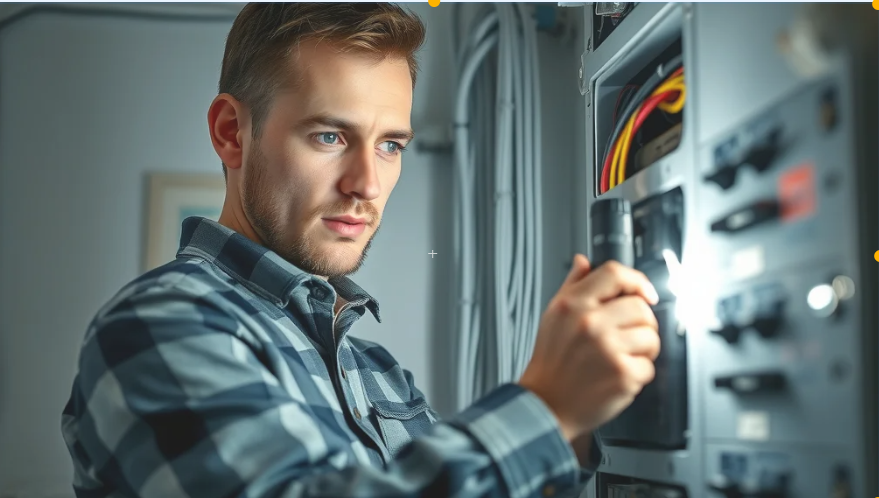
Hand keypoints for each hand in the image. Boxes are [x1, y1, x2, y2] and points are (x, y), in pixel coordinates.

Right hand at [518, 254, 660, 442]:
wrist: (545, 405)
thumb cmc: (551, 362)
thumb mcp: (553, 316)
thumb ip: (572, 285)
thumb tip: (583, 261)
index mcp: (573, 304)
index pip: (615, 274)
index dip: (637, 281)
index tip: (646, 294)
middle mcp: (591, 323)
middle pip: (641, 307)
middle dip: (641, 323)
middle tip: (627, 337)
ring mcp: (608, 349)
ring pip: (651, 337)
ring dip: (644, 350)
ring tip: (621, 358)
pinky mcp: (623, 375)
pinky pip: (649, 367)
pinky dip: (638, 375)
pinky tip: (617, 376)